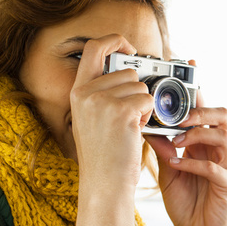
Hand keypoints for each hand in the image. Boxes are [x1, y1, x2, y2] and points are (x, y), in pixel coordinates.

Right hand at [70, 35, 153, 187]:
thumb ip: (105, 92)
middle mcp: (85, 93)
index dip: (115, 41)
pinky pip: (148, 99)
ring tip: (128, 128)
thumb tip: (134, 68)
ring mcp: (101, 101)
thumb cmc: (105, 156)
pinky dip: (149, 116)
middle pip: (128, 71)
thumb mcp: (94, 118)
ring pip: (141, 86)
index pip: (94, 47)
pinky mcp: (121, 111)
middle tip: (127, 118)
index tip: (131, 48)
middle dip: (137, 92)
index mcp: (77, 92)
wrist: (104, 184)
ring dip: (143, 107)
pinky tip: (134, 132)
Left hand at [145, 91, 226, 225]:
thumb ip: (163, 149)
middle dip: (200, 110)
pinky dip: (193, 164)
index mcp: (206, 144)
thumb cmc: (186, 202)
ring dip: (197, 134)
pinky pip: (214, 168)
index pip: (205, 111)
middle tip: (178, 116)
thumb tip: (147, 126)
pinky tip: (177, 165)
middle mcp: (220, 151)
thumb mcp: (168, 171)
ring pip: (223, 136)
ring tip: (177, 140)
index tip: (189, 67)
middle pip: (222, 115)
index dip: (199, 89)